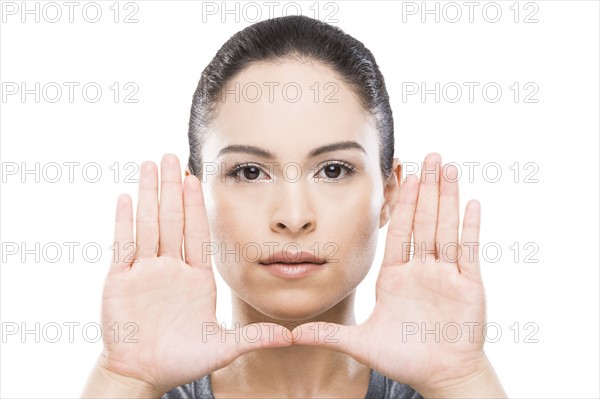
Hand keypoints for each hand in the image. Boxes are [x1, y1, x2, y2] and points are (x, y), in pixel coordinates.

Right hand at [86, 154, 290, 394]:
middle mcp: (171, 267)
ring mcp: (145, 271)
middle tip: (172, 155)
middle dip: (173, 188)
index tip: (198, 177)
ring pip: (148, 224)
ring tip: (150, 165)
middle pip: (172, 219)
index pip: (197, 232)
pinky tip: (125, 197)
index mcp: (196, 276)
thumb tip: (292, 337)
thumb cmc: (183, 361)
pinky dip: (124, 221)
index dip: (196, 205)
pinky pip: (123, 245)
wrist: (144, 375)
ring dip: (149, 195)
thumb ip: (255, 338)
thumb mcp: (223, 347)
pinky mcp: (120, 281)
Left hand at [292, 153, 504, 396]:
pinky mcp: (468, 285)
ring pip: (445, 228)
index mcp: (395, 276)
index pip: (399, 231)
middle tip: (428, 155)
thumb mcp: (362, 342)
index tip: (401, 176)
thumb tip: (292, 335)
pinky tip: (471, 202)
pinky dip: (469, 227)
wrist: (440, 376)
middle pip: (424, 220)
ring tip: (447, 167)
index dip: (401, 204)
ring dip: (447, 197)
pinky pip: (469, 250)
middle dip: (425, 188)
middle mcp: (421, 269)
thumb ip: (329, 334)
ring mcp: (446, 275)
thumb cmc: (404, 359)